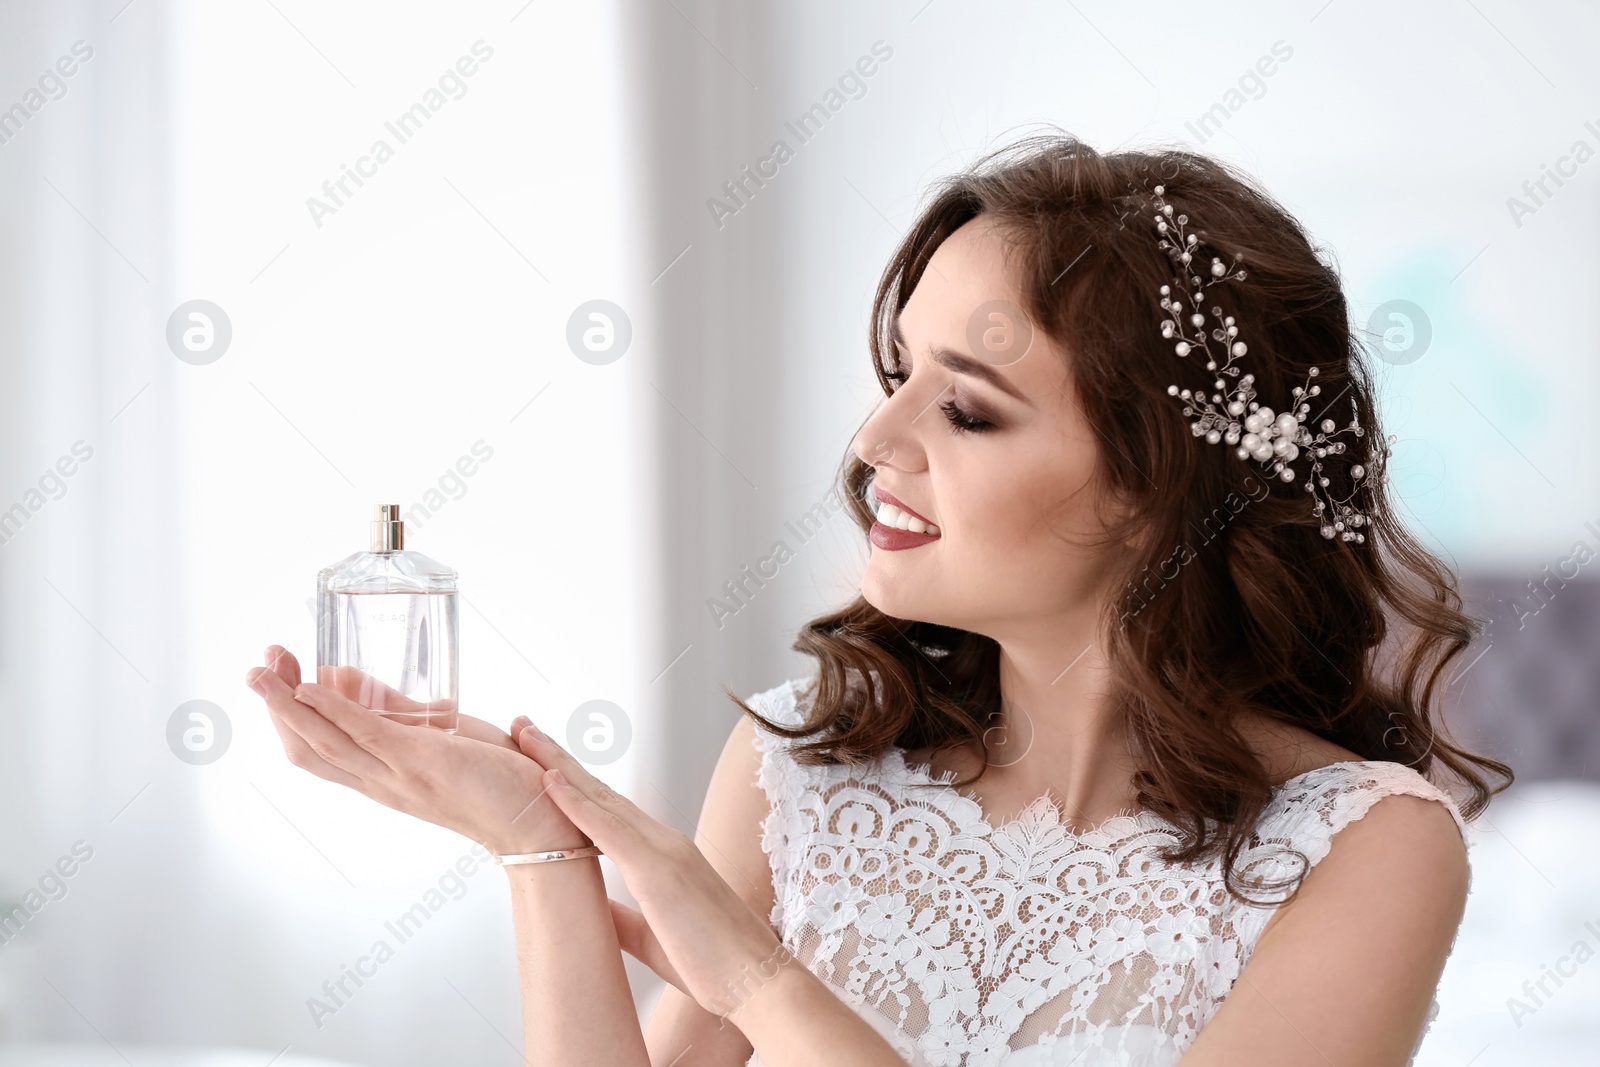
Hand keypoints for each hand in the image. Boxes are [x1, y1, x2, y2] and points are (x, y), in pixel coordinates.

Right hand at [248, 645, 588, 855]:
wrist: (537, 820)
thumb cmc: (495, 777)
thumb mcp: (439, 733)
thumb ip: (399, 710)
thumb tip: (351, 679)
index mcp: (381, 775)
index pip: (316, 750)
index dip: (289, 714)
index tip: (280, 674)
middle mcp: (379, 782)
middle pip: (306, 747)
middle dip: (276, 705)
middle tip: (259, 665)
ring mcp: (397, 775)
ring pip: (324, 741)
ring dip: (288, 703)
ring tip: (262, 670)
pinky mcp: (421, 763)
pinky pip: (366, 734)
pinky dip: (335, 710)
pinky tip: (313, 686)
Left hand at [513, 724, 796, 1019]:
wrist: (758, 981)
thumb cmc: (716, 964)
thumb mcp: (654, 938)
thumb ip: (621, 916)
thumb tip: (588, 905)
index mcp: (663, 857)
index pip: (607, 810)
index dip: (573, 784)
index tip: (541, 762)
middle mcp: (663, 842)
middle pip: (599, 792)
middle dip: (557, 759)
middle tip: (523, 729)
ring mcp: (663, 850)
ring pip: (600, 798)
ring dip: (558, 765)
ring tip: (525, 735)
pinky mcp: (658, 870)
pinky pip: (609, 828)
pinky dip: (576, 802)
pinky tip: (550, 780)